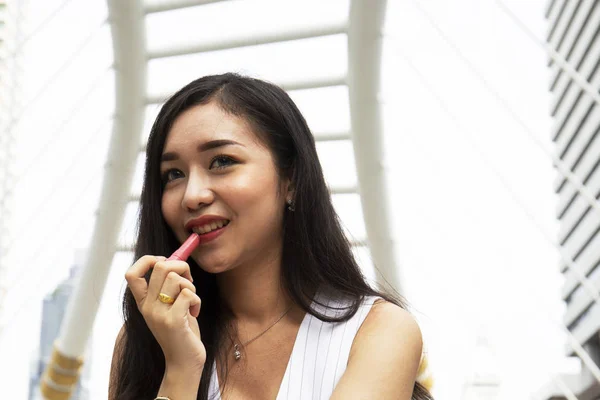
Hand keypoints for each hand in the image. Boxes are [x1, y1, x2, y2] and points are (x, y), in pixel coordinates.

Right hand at [125, 255, 205, 371]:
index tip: (165, 263)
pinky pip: (188, 294)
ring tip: (191, 302)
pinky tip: (195, 313)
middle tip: (188, 281)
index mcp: (143, 302)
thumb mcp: (170, 306)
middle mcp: (147, 307)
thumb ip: (169, 286)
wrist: (184, 362)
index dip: (149, 260)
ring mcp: (158, 314)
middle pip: (161, 267)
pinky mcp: (173, 321)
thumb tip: (177, 259)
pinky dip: (197, 300)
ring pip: (176, 278)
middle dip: (181, 267)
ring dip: (191, 286)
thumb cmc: (182, 331)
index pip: (131, 273)